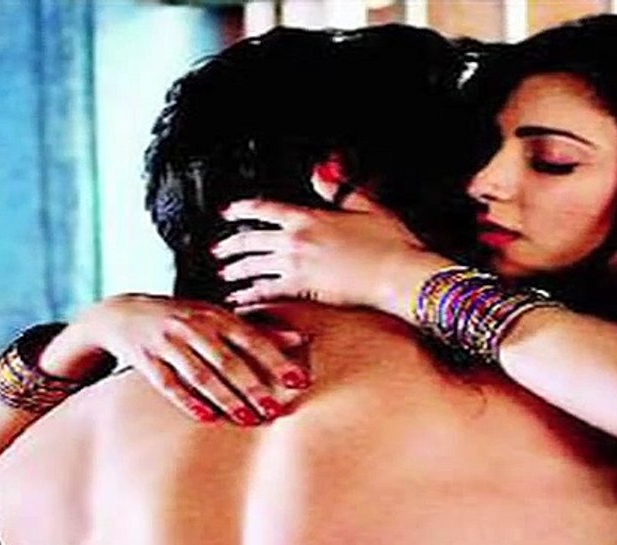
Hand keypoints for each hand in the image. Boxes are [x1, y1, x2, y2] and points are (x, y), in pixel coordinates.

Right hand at [66, 294, 310, 424]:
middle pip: (227, 360)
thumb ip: (257, 329)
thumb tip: (301, 338)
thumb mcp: (217, 317)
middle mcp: (192, 326)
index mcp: (215, 315)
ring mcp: (167, 343)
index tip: (298, 381)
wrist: (122, 313)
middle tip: (273, 410)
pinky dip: (188, 401)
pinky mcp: (146, 360)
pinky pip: (169, 384)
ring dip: (225, 398)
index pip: (252, 338)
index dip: (276, 360)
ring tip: (247, 419)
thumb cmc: (182, 318)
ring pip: (200, 375)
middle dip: (252, 386)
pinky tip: (206, 417)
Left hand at [213, 167, 444, 315]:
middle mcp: (297, 241)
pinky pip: (267, 293)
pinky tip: (243, 302)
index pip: (264, 209)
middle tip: (219, 250)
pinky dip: (251, 297)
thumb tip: (320, 171)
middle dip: (231, 244)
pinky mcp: (304, 291)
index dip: (242, 209)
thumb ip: (336, 189)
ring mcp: (298, 267)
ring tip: (227, 276)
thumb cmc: (389, 243)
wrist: (397, 274)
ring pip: (254, 267)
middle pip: (251, 239)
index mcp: (308, 217)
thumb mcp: (364, 204)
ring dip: (237, 271)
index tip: (229, 212)